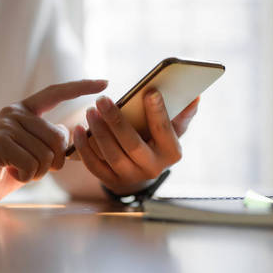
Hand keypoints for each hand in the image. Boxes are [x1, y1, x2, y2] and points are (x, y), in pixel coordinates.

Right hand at [0, 80, 107, 204]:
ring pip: (46, 154)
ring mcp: (5, 126)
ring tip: (19, 170)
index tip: (105, 83)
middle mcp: (14, 112)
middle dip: (53, 162)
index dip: (81, 87)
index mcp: (24, 110)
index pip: (55, 93)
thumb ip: (49, 141)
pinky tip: (11, 173)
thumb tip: (69, 134)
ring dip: (38, 172)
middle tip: (34, 169)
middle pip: (58, 137)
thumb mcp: (33, 152)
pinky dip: (26, 177)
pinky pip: (31, 164)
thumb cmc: (6, 169)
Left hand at [72, 90, 198, 194]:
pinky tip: (77, 130)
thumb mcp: (173, 131)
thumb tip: (194, 97)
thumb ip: (181, 115)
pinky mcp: (110, 180)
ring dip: (98, 132)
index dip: (158, 112)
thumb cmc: (157, 142)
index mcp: (171, 153)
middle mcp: (152, 169)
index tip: (150, 91)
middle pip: (132, 144)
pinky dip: (83, 148)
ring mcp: (130, 177)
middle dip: (116, 121)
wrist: (141, 173)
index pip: (165, 131)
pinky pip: (94, 165)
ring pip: (112, 154)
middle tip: (102, 100)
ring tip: (90, 111)